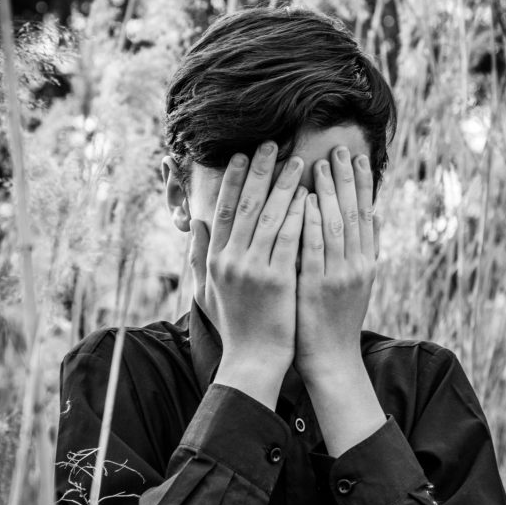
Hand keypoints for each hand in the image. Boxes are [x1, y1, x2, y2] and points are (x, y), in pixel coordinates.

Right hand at [189, 141, 306, 404]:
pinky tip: (309, 195)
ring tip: (298, 162)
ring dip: (284, 186)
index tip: (242, 155)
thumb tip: (196, 224)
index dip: (232, 179)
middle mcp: (231, 260)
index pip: (223, 209)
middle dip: (259, 171)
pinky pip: (289, 239)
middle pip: (244, 205)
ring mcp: (254, 270)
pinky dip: (298, 215)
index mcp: (217, 260)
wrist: (253, 360)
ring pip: (269, 217)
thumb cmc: (237, 326)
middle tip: (271, 144)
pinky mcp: (277, 280)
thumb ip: (202, 256)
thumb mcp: (209, 291)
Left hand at [295, 147, 379, 383]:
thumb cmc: (335, 321)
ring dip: (328, 192)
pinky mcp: (318, 287)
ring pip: (335, 225)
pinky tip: (303, 200)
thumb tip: (372, 218)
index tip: (356, 157)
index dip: (361, 185)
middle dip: (346, 179)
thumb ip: (361, 251)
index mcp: (366, 263)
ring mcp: (339, 275)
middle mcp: (357, 265)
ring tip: (320, 163)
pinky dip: (310, 221)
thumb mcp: (357, 284)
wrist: (331, 359)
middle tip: (338, 148)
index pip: (365, 215)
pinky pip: (314, 247)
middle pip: (353, 213)